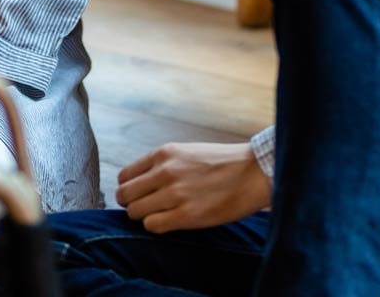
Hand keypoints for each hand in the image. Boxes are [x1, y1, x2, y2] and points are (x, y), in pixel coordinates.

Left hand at [114, 142, 270, 232]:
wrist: (255, 172)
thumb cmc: (224, 163)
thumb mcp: (187, 152)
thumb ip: (163, 165)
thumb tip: (141, 184)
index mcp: (164, 153)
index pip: (124, 176)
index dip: (131, 189)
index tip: (142, 195)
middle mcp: (165, 171)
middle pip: (125, 195)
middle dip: (133, 204)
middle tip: (149, 208)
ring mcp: (175, 194)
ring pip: (135, 212)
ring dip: (145, 217)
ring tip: (163, 215)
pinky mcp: (186, 215)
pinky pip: (152, 226)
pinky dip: (157, 227)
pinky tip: (172, 222)